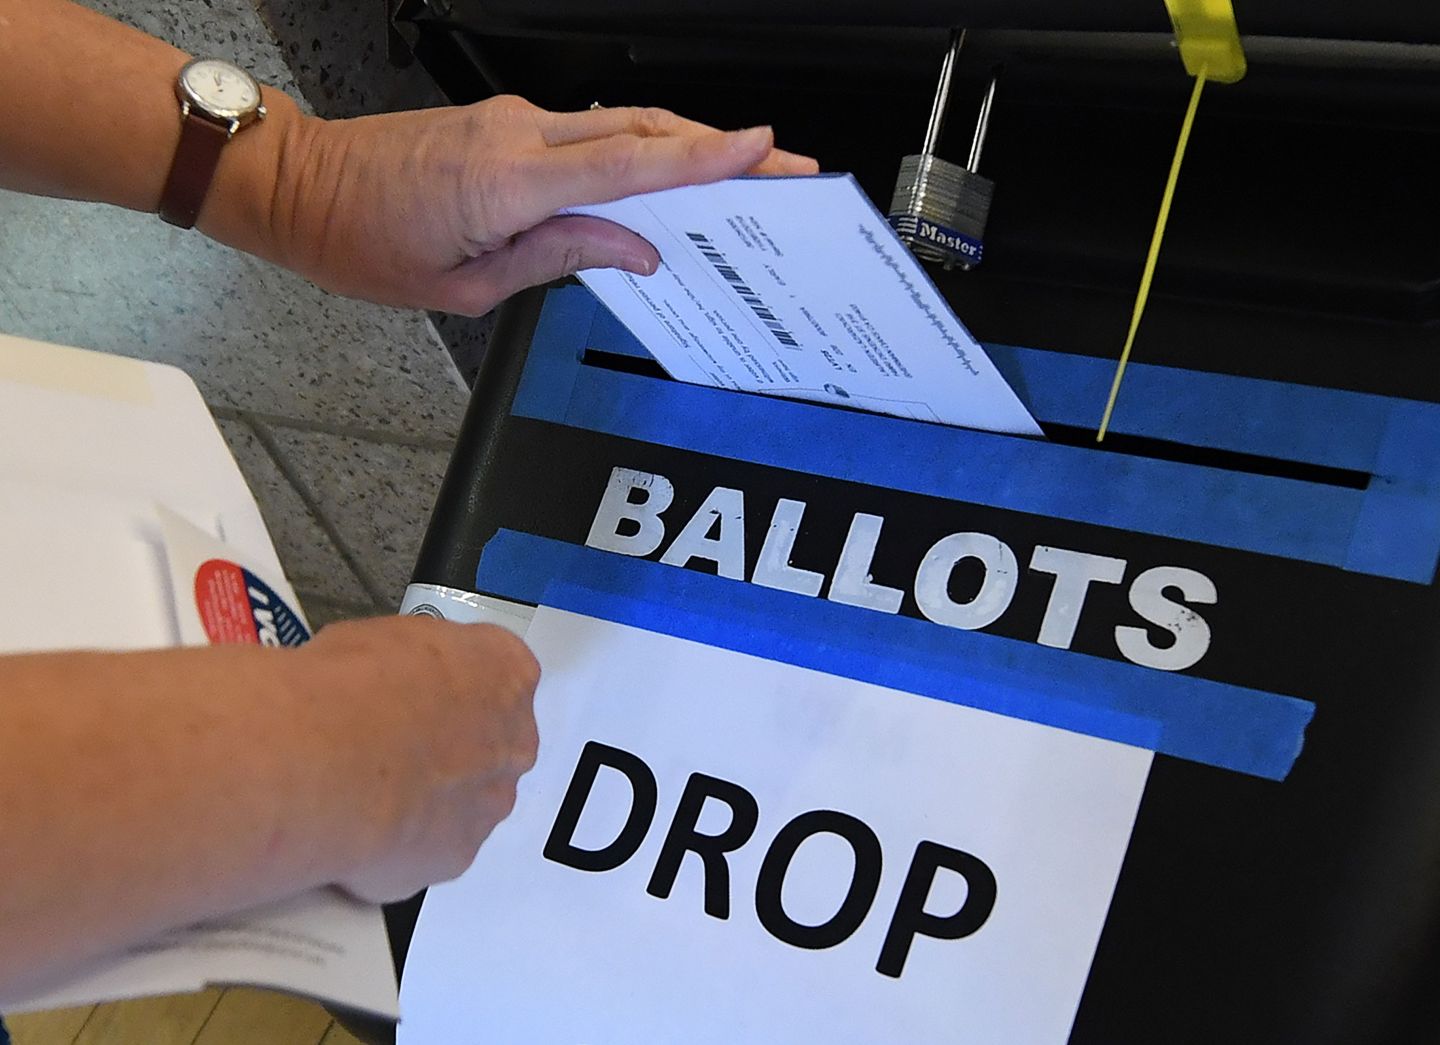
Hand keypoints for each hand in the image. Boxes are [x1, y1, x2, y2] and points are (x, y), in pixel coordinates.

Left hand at [260, 96, 817, 314]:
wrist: (295, 186)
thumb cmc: (365, 243)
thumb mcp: (468, 285)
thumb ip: (558, 257)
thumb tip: (634, 250)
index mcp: (510, 182)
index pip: (630, 165)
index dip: (702, 159)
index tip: (761, 149)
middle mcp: (518, 134)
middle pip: (642, 131)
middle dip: (719, 148)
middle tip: (781, 167)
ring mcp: (510, 117)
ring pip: (619, 122)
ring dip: (684, 142)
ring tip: (740, 169)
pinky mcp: (502, 119)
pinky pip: (586, 129)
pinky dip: (635, 145)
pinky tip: (661, 170)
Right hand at [298, 616, 539, 901]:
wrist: (325, 763)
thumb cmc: (351, 689)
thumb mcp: (381, 636)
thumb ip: (413, 663)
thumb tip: (389, 677)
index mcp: (507, 672)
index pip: (498, 675)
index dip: (449, 688)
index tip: (417, 694)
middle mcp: (514, 740)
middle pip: (490, 745)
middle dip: (445, 748)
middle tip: (389, 748)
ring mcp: (490, 803)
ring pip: (465, 803)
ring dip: (426, 801)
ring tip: (364, 794)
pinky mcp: (458, 856)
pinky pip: (432, 849)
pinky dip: (400, 844)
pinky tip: (360, 829)